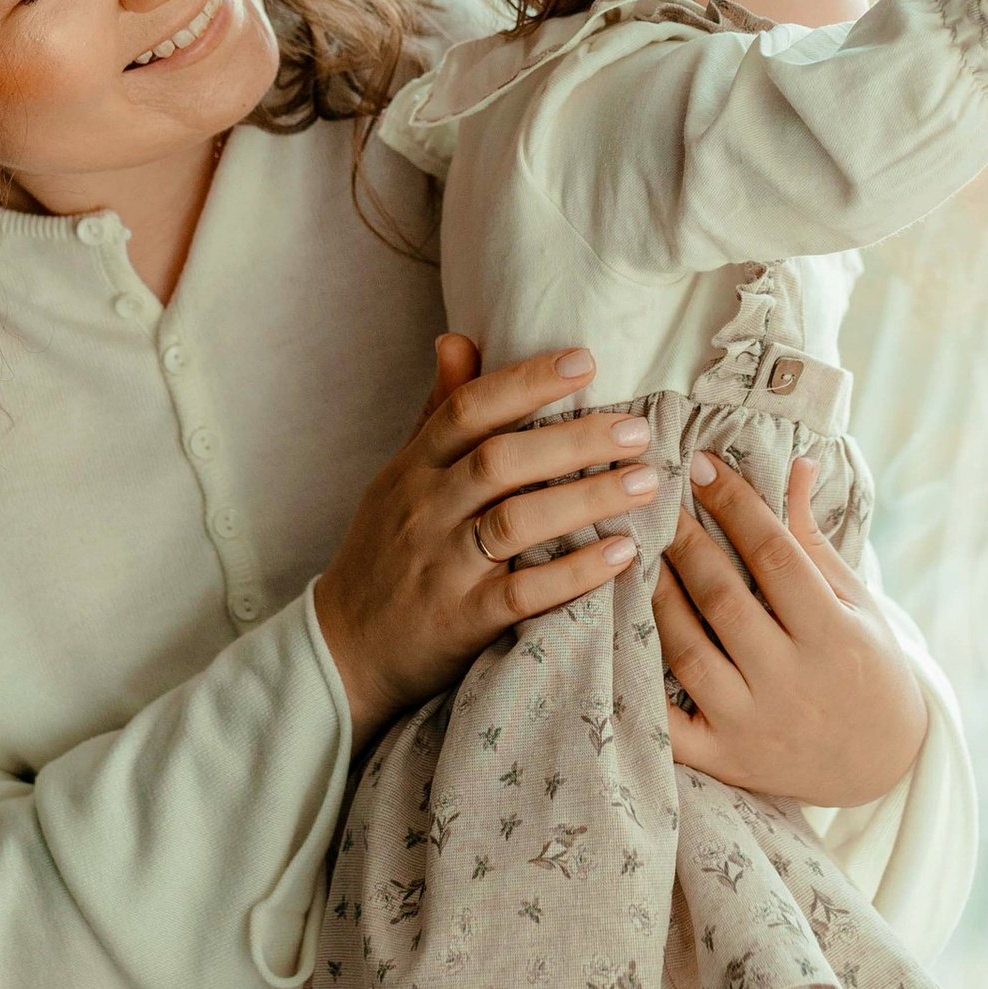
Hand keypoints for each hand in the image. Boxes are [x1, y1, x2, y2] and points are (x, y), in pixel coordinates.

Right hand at [314, 337, 658, 743]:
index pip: (467, 410)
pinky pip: (523, 592)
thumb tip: (459, 338)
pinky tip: (621, 554)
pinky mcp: (460, 621)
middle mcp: (425, 511)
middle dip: (574, 440)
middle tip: (637, 429)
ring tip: (644, 482)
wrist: (344, 650)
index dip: (526, 381)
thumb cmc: (385, 553)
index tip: (585, 360)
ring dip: (586, 499)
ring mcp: (441, 567)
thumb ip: (436, 412)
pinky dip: (574, 572)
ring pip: (516, 522)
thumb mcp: (400, 478)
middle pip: (500, 461)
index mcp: (413, 469)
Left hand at [654, 454, 929, 806]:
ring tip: (635, 554)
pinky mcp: (724, 758)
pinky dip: (636, 684)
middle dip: (685, 542)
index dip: (736, 506)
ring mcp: (753, 723)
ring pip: (688, 652)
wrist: (881, 764)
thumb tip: (797, 465)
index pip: (775, 556)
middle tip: (655, 499)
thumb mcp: (856, 602)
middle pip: (723, 600)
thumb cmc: (867, 666)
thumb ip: (814, 541)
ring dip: (656, 599)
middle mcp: (791, 681)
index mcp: (833, 635)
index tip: (701, 465)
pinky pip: (667, 724)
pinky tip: (616, 635)